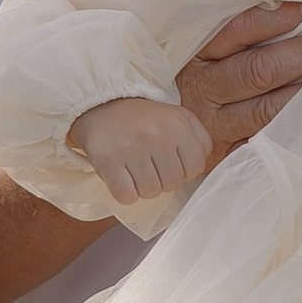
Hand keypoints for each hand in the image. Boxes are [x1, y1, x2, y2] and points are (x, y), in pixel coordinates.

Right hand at [71, 95, 214, 203]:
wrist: (100, 106)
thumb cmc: (145, 119)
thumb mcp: (179, 117)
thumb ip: (200, 140)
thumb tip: (201, 165)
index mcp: (177, 124)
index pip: (195, 168)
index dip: (183, 171)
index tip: (169, 162)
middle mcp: (156, 134)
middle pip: (172, 183)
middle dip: (162, 180)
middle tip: (149, 166)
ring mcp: (131, 148)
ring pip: (150, 192)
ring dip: (143, 188)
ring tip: (135, 170)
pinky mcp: (108, 161)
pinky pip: (127, 196)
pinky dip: (125, 193)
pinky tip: (122, 177)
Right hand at [178, 2, 301, 159]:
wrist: (144, 133)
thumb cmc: (180, 81)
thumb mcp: (193, 51)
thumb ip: (230, 33)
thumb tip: (289, 8)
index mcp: (194, 57)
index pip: (240, 30)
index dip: (281, 18)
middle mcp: (203, 92)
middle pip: (261, 69)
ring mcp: (214, 128)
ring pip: (269, 109)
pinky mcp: (224, 156)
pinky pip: (267, 142)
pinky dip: (297, 127)